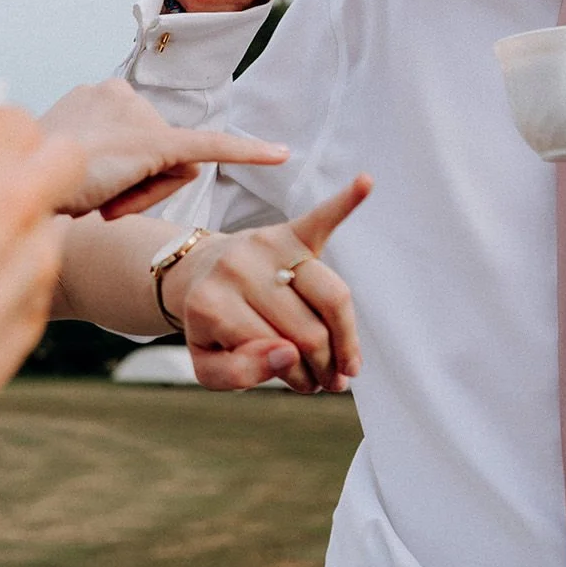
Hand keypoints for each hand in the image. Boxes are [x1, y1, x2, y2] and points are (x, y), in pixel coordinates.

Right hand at [38, 79, 289, 217]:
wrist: (15, 187)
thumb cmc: (32, 186)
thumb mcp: (61, 164)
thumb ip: (94, 161)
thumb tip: (120, 181)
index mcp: (94, 93)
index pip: (133, 137)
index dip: (121, 175)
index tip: (99, 177)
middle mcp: (118, 91)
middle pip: (157, 150)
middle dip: (138, 185)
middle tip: (97, 200)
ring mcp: (137, 114)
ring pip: (170, 166)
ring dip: (144, 193)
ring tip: (102, 197)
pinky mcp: (157, 142)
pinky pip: (211, 147)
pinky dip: (248, 151)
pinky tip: (280, 154)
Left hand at [162, 175, 371, 392]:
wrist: (200, 275)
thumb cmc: (213, 326)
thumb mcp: (208, 364)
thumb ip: (239, 374)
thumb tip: (286, 355)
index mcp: (210, 306)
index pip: (279, 353)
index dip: (297, 377)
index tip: (303, 384)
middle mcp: (236, 270)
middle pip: (309, 331)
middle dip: (323, 366)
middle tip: (324, 381)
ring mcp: (264, 246)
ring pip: (333, 298)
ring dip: (346, 339)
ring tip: (346, 365)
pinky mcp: (288, 231)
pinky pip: (322, 218)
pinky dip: (345, 201)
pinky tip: (365, 183)